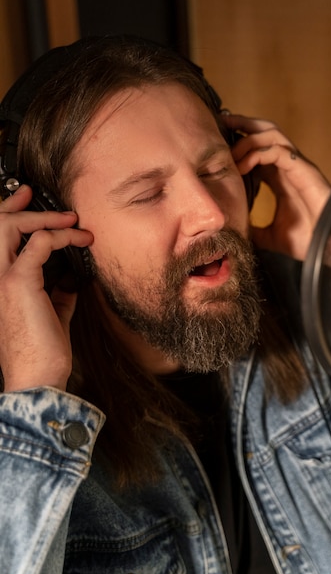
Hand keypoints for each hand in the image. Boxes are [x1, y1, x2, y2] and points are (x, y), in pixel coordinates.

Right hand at [0, 185, 92, 391]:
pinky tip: (80, 242)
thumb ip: (57, 291)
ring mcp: (2, 278)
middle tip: (40, 196)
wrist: (38, 377)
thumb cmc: (42, 350)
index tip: (26, 197)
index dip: (9, 212)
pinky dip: (63, 236)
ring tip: (72, 221)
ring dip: (45, 217)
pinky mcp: (20, 282)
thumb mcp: (52, 312)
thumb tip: (71, 277)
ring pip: (10, 226)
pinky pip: (41, 243)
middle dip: (18, 205)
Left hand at [223, 113, 330, 259]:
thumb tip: (233, 231)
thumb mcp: (269, 236)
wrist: (327, 248)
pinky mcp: (304, 171)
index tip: (218, 144)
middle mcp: (289, 167)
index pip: (259, 149)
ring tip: (229, 148)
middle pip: (266, 132)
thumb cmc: (305, 241)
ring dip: (248, 137)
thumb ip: (253, 229)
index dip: (239, 143)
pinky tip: (242, 166)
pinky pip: (278, 151)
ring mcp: (298, 167)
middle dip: (243, 124)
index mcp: (281, 178)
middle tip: (221, 122)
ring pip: (272, 135)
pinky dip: (257, 154)